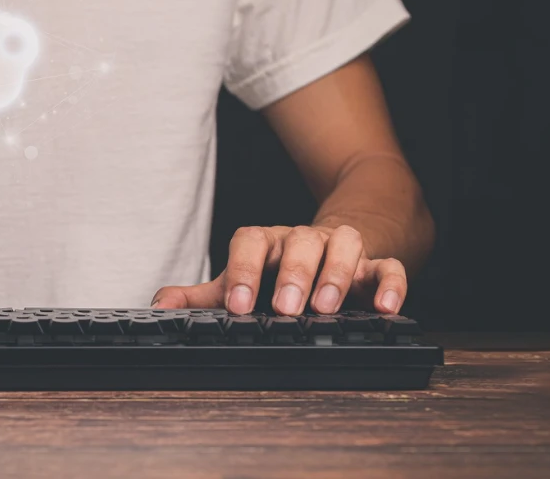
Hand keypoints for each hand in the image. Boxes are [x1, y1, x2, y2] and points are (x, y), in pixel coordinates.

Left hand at [151, 225, 406, 315]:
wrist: (327, 251)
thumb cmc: (276, 272)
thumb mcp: (239, 282)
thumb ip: (201, 297)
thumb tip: (159, 306)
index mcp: (267, 242)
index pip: (252, 242)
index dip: (244, 270)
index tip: (239, 306)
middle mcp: (303, 239)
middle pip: (300, 243)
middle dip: (294, 275)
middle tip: (286, 309)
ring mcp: (340, 248)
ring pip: (344, 244)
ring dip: (336, 274)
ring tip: (327, 308)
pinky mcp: (375, 264)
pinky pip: (388, 266)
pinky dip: (390, 284)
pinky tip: (384, 308)